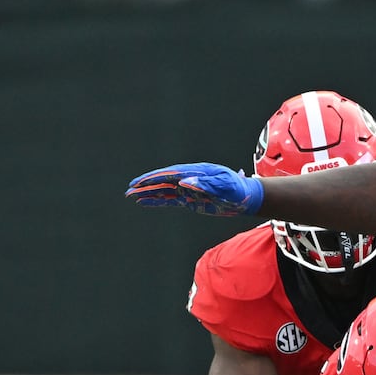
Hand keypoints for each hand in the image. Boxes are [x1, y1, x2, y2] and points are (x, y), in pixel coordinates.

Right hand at [124, 163, 263, 215]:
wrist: (246, 196)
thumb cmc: (237, 189)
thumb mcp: (225, 185)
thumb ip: (206, 183)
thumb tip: (184, 182)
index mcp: (195, 172)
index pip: (169, 174)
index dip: (153, 178)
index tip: (140, 182)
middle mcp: (189, 178)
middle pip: (162, 181)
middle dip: (145, 185)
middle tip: (129, 189)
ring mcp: (188, 188)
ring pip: (163, 190)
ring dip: (148, 193)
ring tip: (131, 195)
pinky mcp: (190, 199)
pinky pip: (170, 199)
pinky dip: (157, 200)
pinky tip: (144, 202)